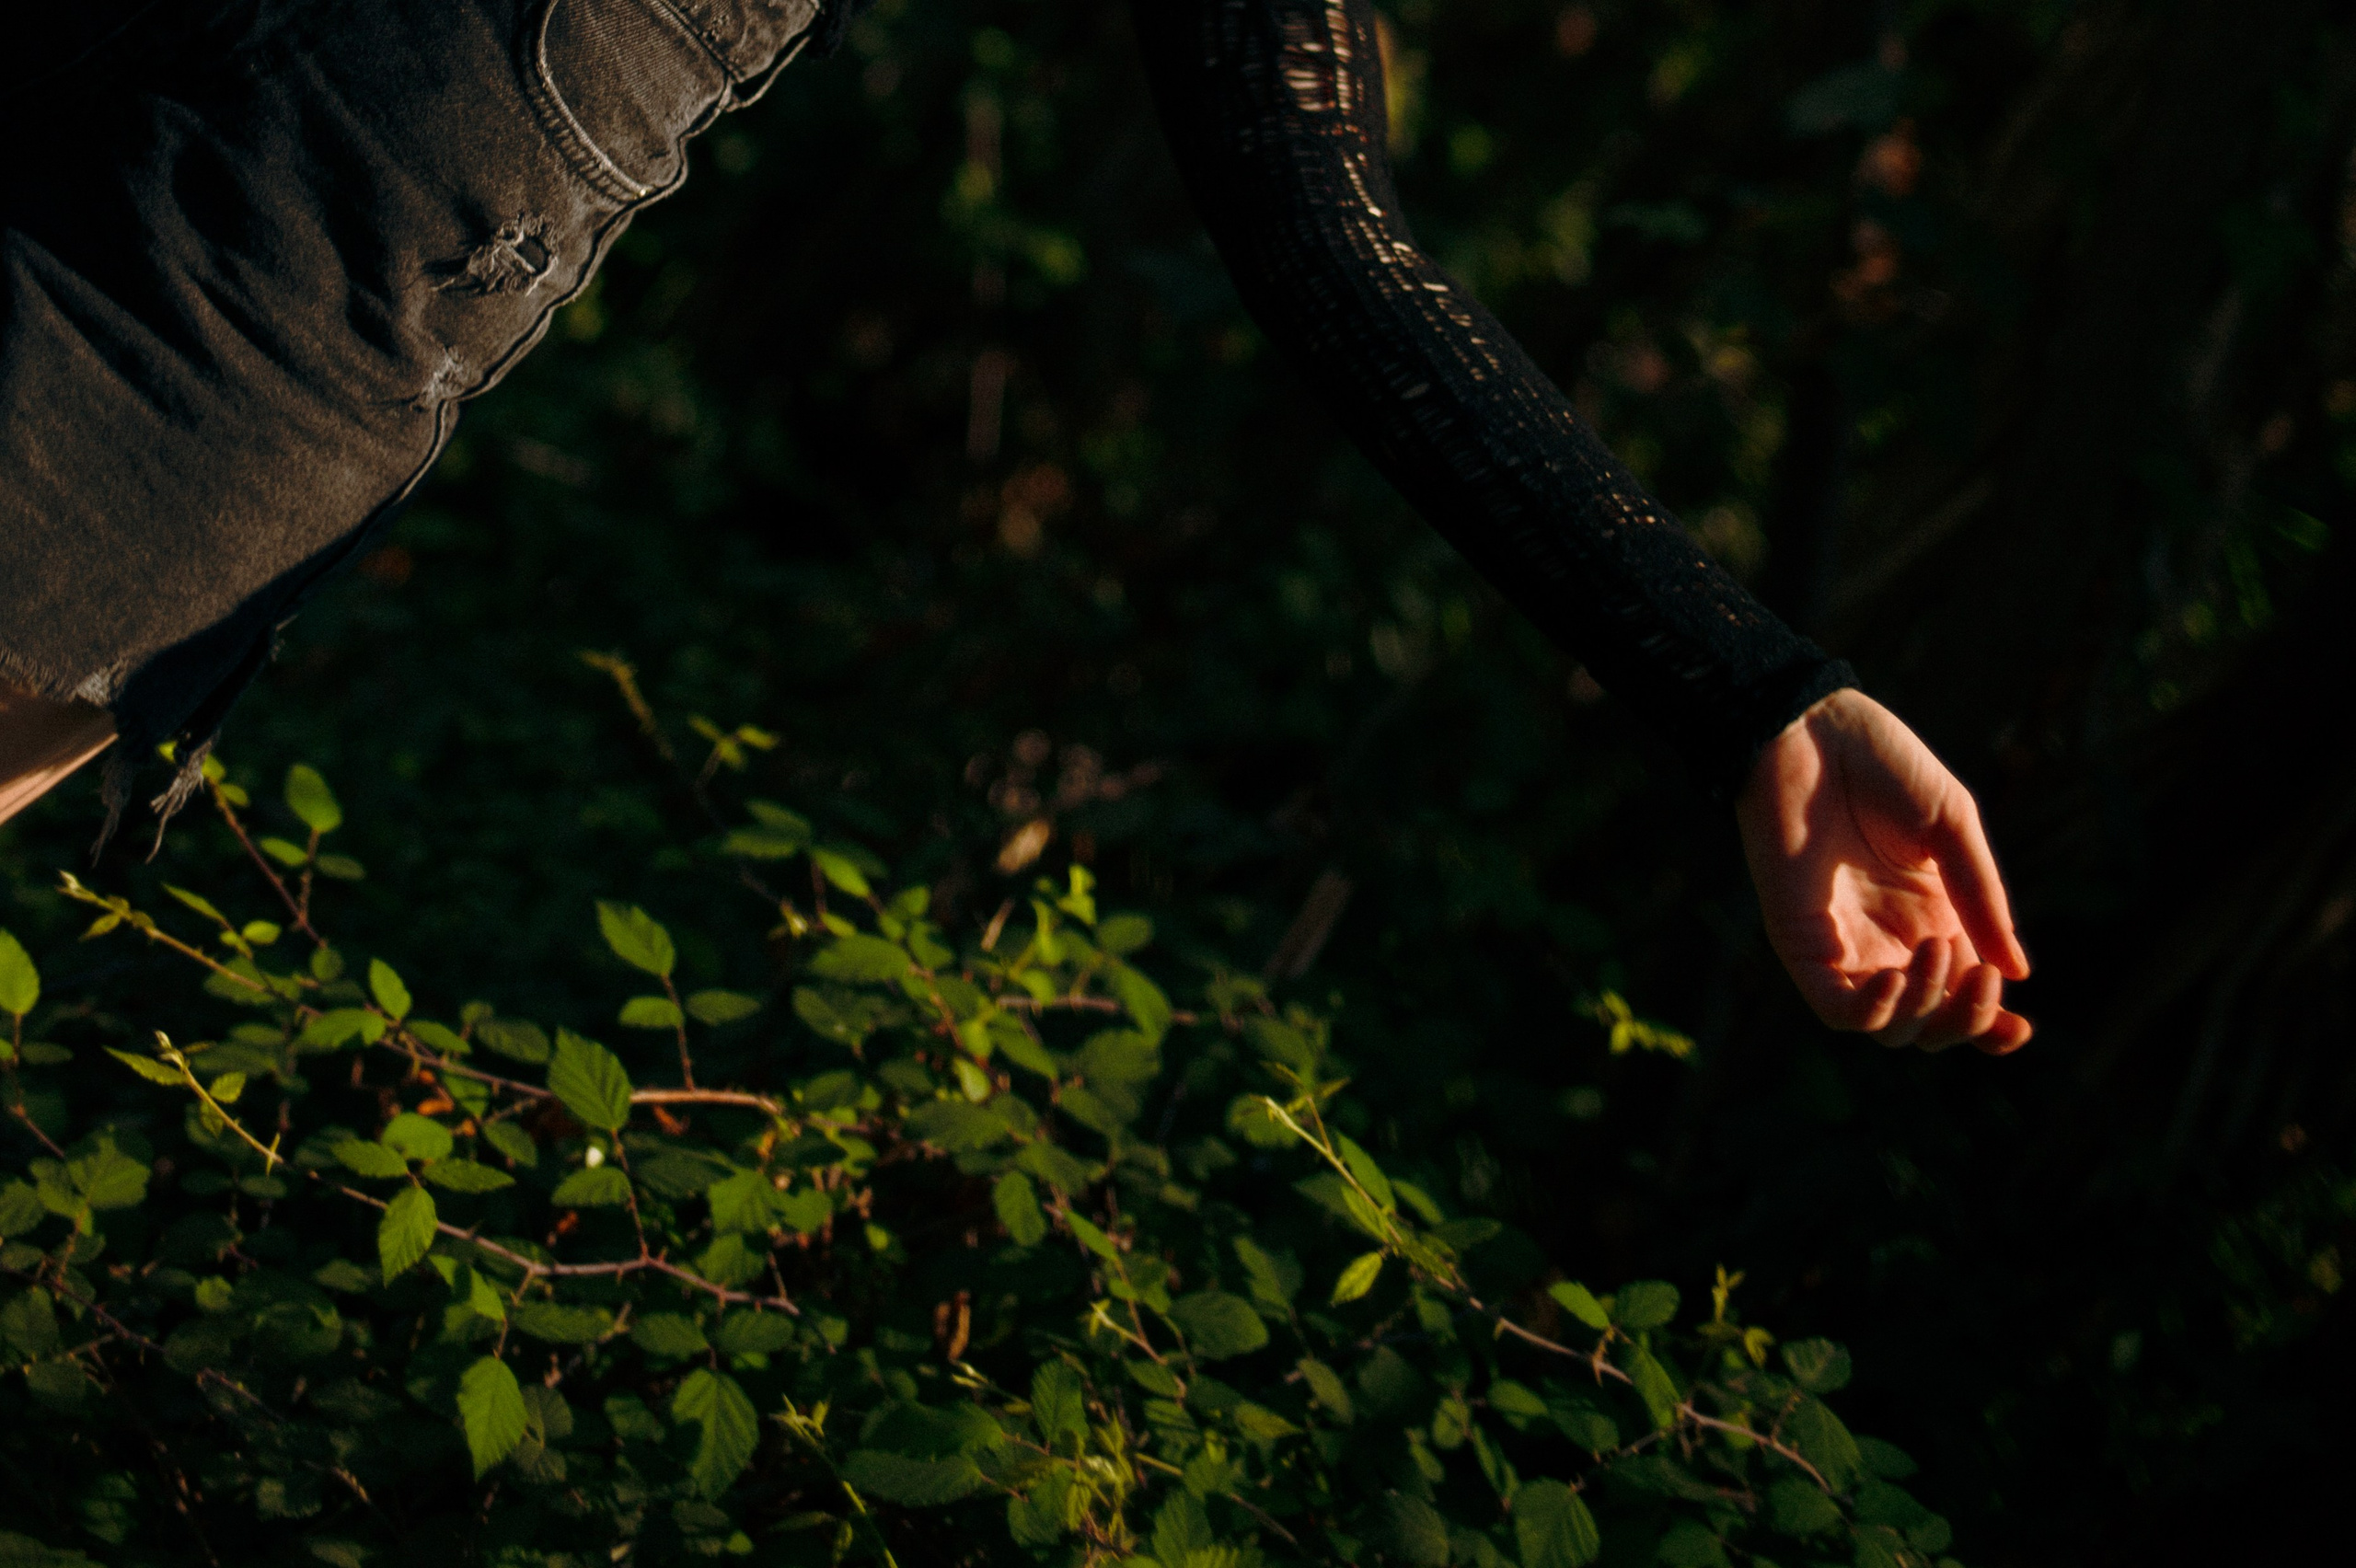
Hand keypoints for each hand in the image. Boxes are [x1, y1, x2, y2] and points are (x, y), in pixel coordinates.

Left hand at [1735, 688, 2030, 1053]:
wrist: (1811, 729)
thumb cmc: (1882, 765)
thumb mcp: (1951, 828)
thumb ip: (1981, 898)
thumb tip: (2019, 974)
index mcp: (1934, 917)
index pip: (1962, 996)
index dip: (1990, 1026)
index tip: (2021, 1031)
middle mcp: (1890, 941)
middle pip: (1930, 1024)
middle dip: (1964, 1019)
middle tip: (1982, 974)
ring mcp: (1845, 945)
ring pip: (1888, 1026)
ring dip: (1922, 1011)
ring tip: (1935, 952)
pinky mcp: (1800, 941)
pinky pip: (1834, 1008)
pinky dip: (1869, 1012)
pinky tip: (1893, 979)